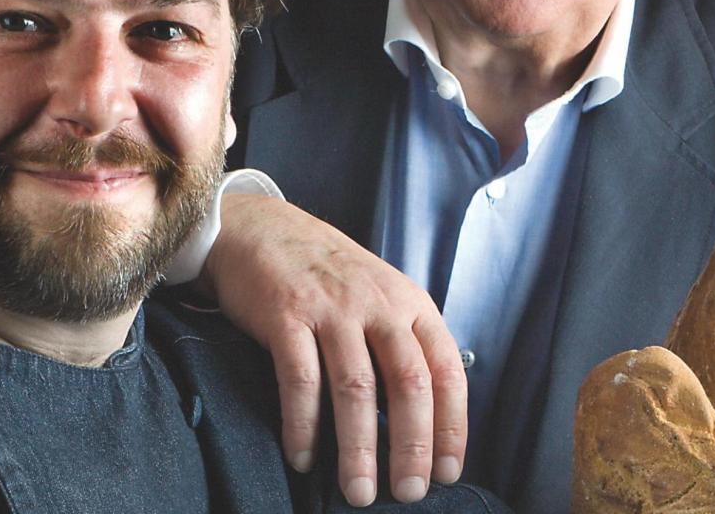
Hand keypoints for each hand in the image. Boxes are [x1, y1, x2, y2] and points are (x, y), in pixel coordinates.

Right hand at [200, 191, 467, 505]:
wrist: (262, 228)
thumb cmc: (327, 276)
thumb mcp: (381, 296)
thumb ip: (405, 344)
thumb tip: (425, 420)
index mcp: (410, 304)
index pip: (446, 370)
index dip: (452, 425)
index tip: (449, 471)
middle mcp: (377, 304)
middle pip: (408, 384)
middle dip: (412, 446)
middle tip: (409, 492)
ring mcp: (331, 309)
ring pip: (356, 389)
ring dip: (359, 449)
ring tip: (359, 492)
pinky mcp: (285, 315)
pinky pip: (299, 380)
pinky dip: (303, 426)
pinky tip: (303, 458)